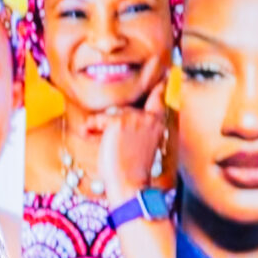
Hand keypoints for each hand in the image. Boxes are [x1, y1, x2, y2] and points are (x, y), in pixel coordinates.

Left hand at [87, 79, 169, 205]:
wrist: (130, 184)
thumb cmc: (133, 169)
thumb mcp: (140, 144)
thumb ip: (136, 127)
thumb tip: (115, 119)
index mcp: (157, 122)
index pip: (158, 98)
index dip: (161, 86)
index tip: (167, 73)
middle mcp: (148, 117)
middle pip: (121, 110)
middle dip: (110, 125)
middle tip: (113, 145)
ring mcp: (134, 118)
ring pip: (108, 116)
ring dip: (99, 130)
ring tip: (105, 147)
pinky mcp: (118, 122)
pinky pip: (96, 121)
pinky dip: (91, 131)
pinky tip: (96, 142)